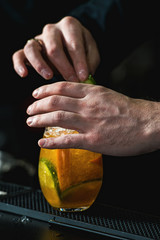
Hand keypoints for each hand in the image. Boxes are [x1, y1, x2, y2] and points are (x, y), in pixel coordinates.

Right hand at [12, 16, 99, 81]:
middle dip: (64, 67)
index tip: (83, 77)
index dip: (79, 61)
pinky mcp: (28, 50)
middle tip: (71, 81)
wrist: (69, 47)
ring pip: (32, 49)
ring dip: (40, 65)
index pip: (73, 43)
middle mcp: (52, 30)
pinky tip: (24, 74)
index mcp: (70, 26)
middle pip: (53, 47)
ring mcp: (38, 39)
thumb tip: (84, 76)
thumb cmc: (81, 50)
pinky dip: (19, 64)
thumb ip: (90, 62)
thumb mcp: (91, 52)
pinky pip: (18, 55)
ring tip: (49, 77)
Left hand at [26, 81, 159, 155]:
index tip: (35, 94)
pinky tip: (41, 143)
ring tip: (30, 122)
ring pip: (57, 118)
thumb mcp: (110, 95)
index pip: (62, 87)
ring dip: (40, 120)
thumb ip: (92, 96)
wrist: (148, 124)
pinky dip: (52, 142)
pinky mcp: (94, 140)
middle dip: (38, 106)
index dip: (45, 90)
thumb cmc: (131, 111)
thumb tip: (77, 99)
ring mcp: (90, 123)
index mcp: (93, 93)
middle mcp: (88, 105)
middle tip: (29, 110)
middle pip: (55, 101)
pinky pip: (67, 141)